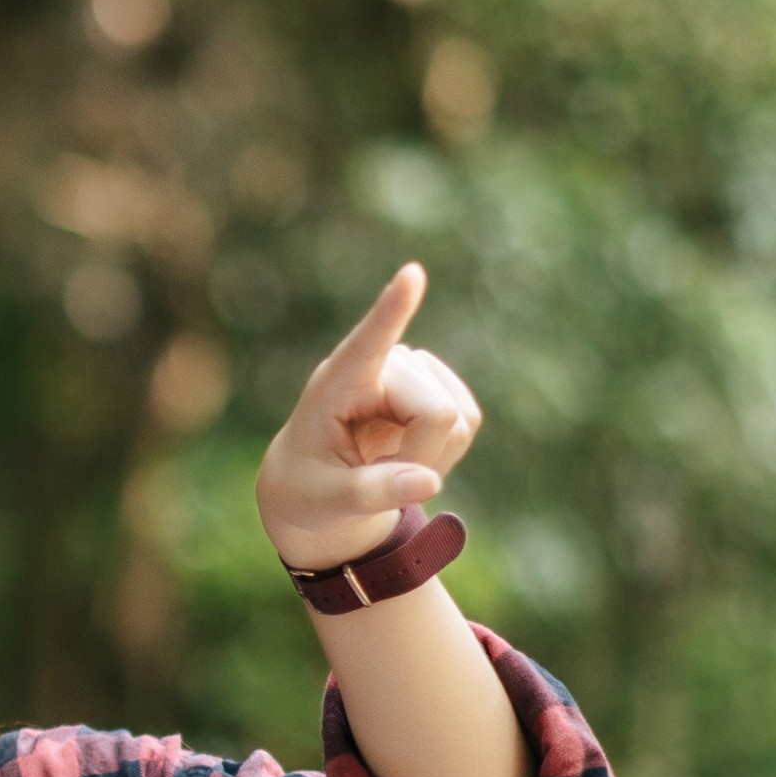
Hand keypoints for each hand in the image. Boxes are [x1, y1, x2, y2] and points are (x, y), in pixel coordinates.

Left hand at [256, 263, 484, 571]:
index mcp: (334, 384)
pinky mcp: (440, 386)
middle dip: (419, 458)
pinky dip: (444, 454)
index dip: (393, 310)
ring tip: (385, 463)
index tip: (411, 273)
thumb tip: (429, 483)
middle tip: (375, 476)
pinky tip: (408, 453)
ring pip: (457, 420)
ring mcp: (414, 370)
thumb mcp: (325, 503)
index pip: (367, 343)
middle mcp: (379, 365)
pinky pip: (468, 424)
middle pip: (436, 414)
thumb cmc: (307, 490)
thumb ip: (369, 494)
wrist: (315, 489)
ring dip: (430, 458)